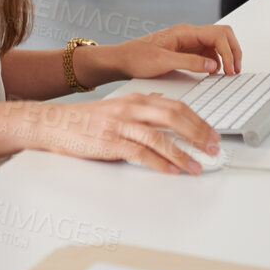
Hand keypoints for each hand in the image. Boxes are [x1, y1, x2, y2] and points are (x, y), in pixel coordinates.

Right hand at [31, 92, 220, 174]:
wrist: (56, 123)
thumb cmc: (88, 120)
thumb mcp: (119, 108)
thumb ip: (143, 110)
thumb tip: (169, 113)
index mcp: (136, 98)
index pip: (176, 106)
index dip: (199, 121)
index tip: (213, 134)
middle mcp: (131, 108)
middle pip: (173, 116)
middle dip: (198, 134)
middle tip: (213, 149)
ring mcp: (120, 125)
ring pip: (159, 136)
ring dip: (182, 154)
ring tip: (196, 167)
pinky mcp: (110, 142)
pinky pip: (140, 153)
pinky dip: (159, 163)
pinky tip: (171, 171)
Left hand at [101, 22, 241, 84]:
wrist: (123, 60)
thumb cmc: (138, 58)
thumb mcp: (164, 62)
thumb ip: (190, 62)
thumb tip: (213, 65)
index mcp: (185, 32)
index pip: (218, 35)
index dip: (229, 52)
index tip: (230, 70)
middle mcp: (189, 34)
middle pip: (222, 35)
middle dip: (233, 50)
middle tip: (235, 70)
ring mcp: (189, 42)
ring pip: (217, 43)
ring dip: (227, 56)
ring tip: (229, 73)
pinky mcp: (187, 51)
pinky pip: (209, 52)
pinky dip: (218, 61)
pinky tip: (216, 73)